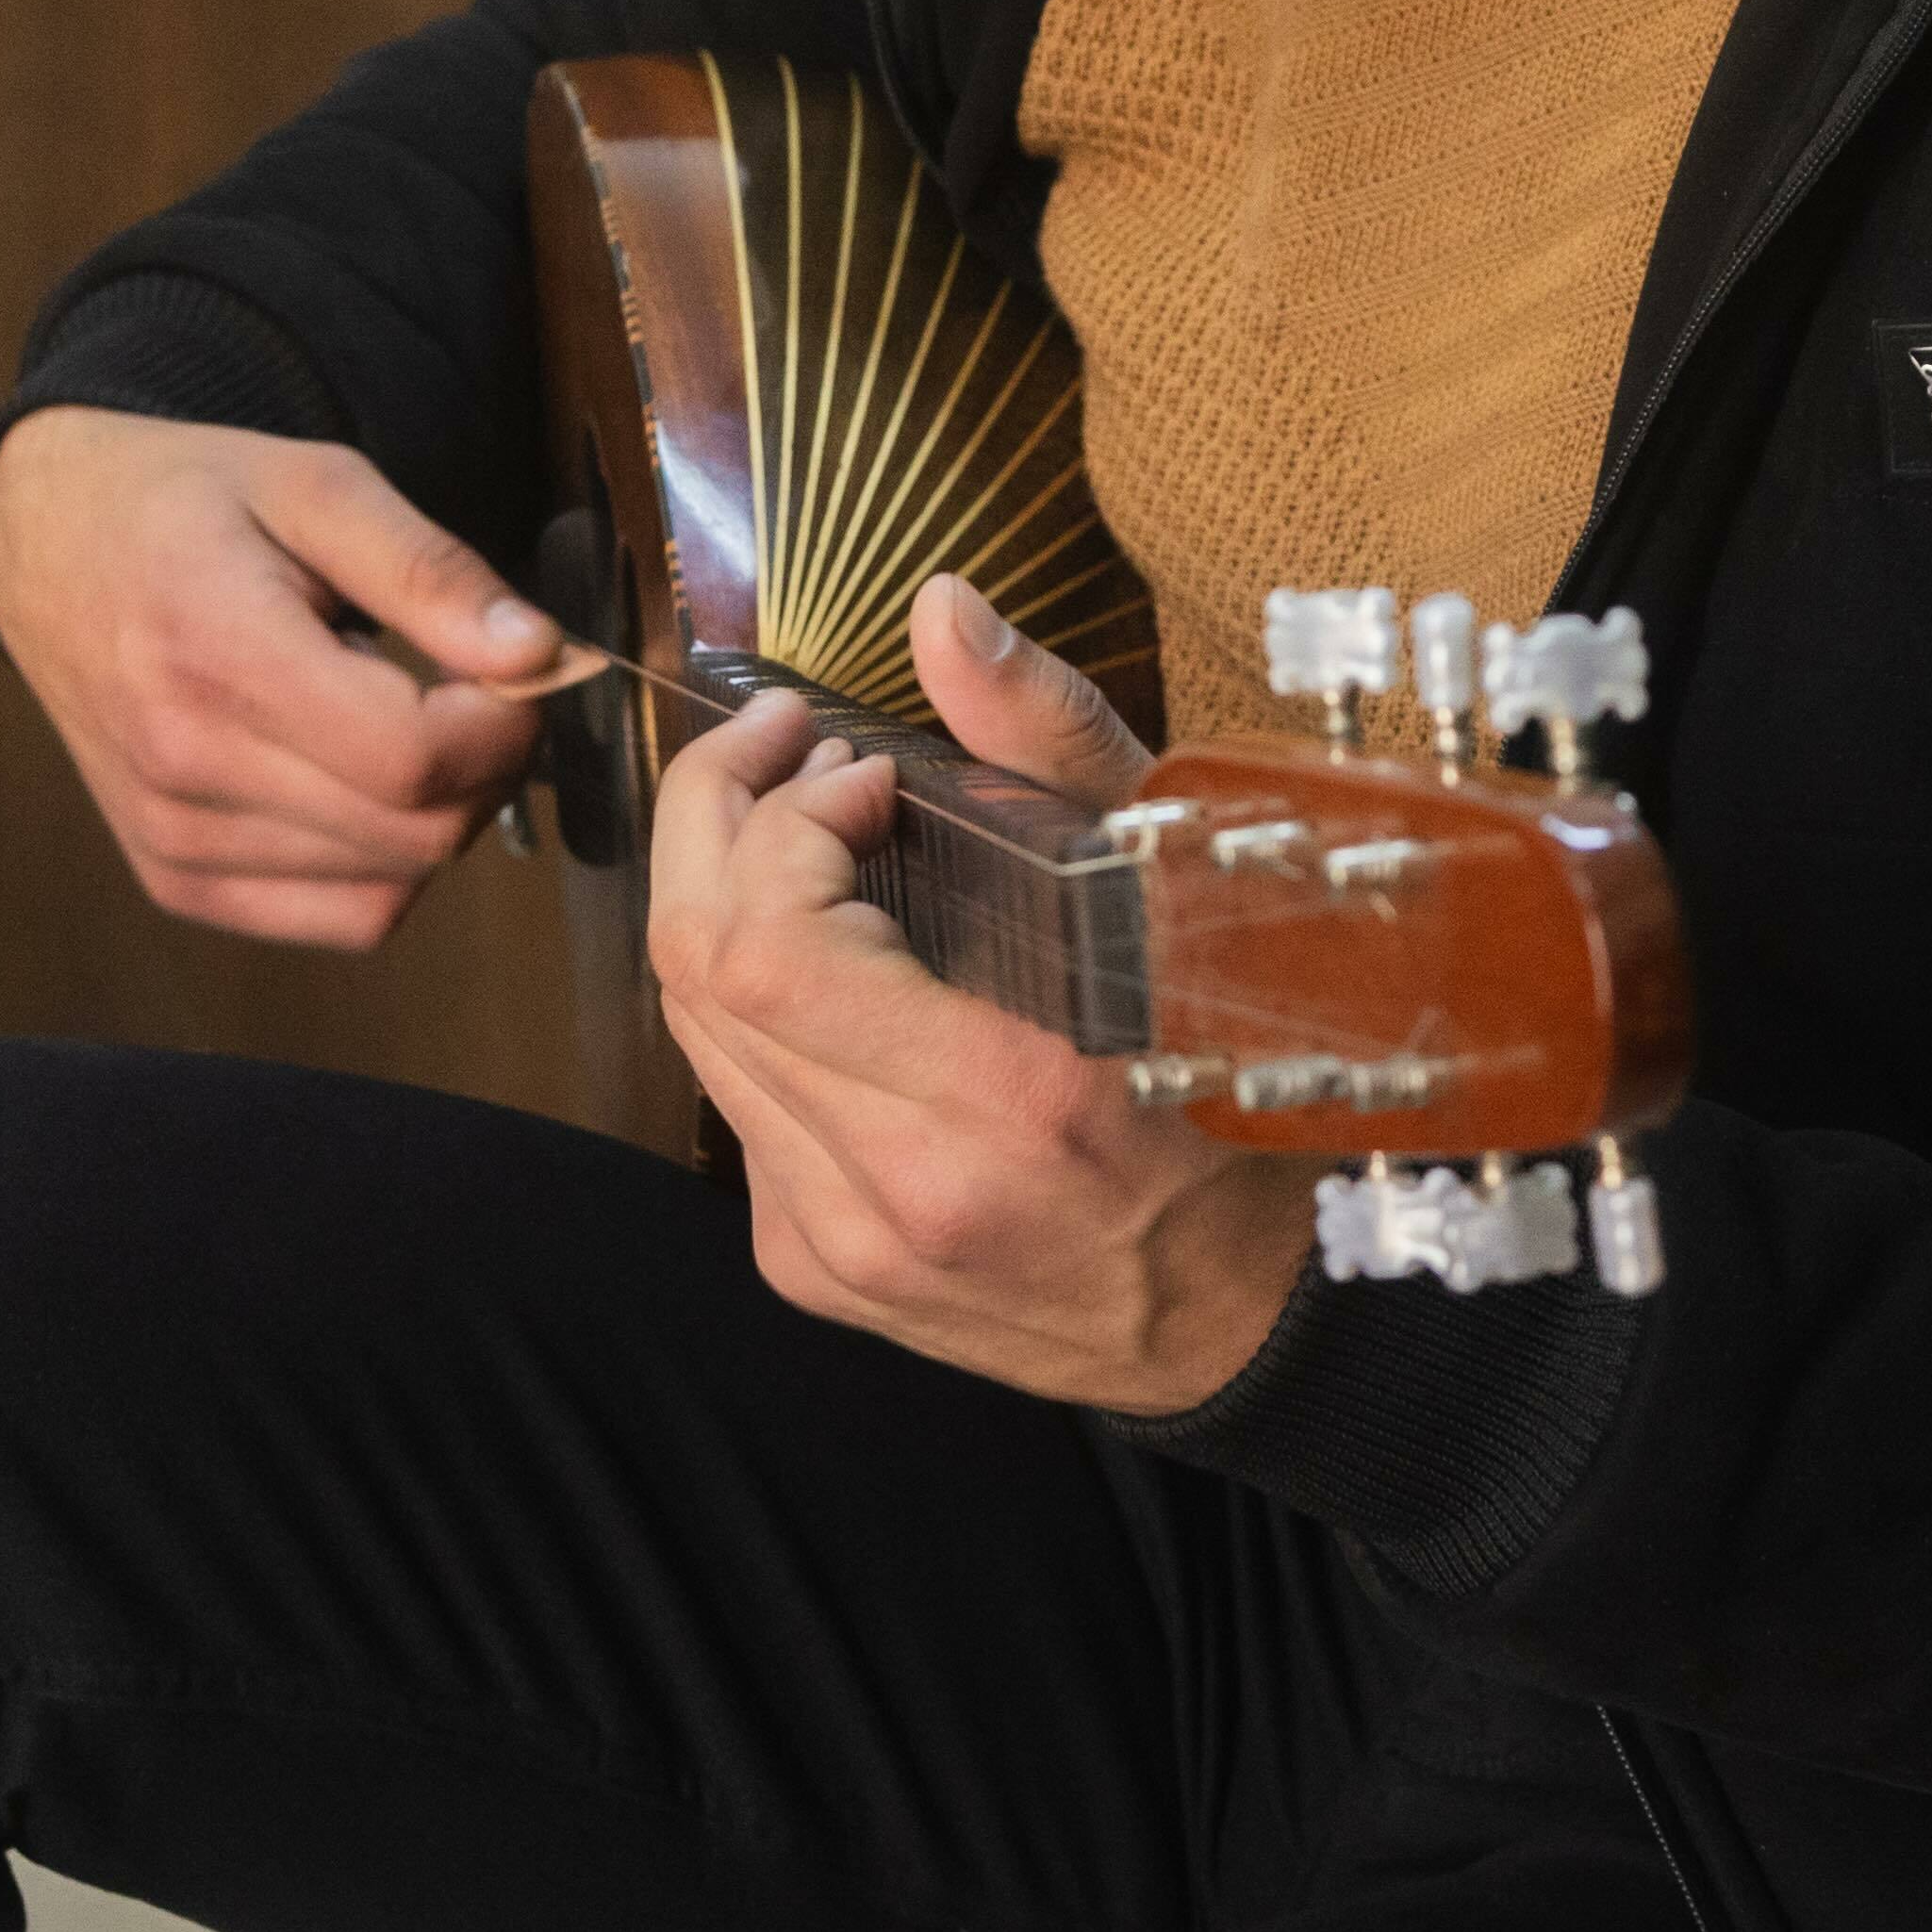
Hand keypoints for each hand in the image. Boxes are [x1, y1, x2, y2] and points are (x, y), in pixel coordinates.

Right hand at [0, 411, 554, 948]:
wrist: (50, 549)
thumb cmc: (189, 503)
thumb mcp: (318, 485)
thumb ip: (431, 571)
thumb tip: (540, 655)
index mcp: (216, 652)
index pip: (412, 757)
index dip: (503, 724)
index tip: (517, 667)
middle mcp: (184, 766)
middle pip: (417, 834)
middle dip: (488, 765)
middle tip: (475, 688)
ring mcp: (173, 839)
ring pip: (392, 886)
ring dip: (437, 813)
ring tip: (395, 718)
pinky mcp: (176, 883)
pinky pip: (344, 919)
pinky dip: (386, 864)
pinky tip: (359, 781)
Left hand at [643, 576, 1301, 1411]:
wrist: (1239, 1321)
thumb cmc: (1234, 1090)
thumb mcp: (1175, 892)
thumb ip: (1051, 743)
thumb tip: (941, 610)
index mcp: (1006, 1101)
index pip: (767, 943)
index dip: (778, 819)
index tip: (857, 768)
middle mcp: (902, 1189)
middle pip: (696, 978)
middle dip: (711, 823)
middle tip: (777, 752)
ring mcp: (841, 1242)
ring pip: (691, 1034)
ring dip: (721, 903)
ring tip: (799, 830)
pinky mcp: (812, 1268)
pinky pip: (731, 1101)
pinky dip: (754, 1005)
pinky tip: (825, 960)